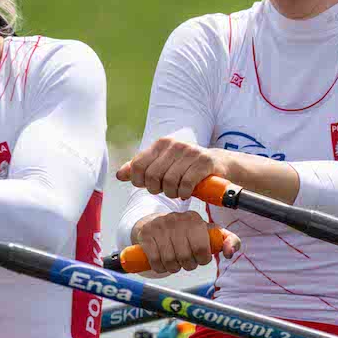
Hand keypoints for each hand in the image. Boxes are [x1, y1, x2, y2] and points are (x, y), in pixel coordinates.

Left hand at [117, 136, 231, 199]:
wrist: (218, 165)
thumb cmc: (186, 168)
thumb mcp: (162, 166)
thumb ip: (140, 169)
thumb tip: (119, 175)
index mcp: (161, 144)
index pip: (137, 166)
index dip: (140, 182)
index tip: (150, 186)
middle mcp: (174, 145)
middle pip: (152, 176)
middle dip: (157, 189)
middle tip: (166, 191)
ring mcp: (190, 152)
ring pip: (169, 181)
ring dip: (172, 193)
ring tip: (178, 192)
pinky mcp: (204, 162)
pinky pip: (186, 184)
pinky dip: (184, 193)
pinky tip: (187, 193)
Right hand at [130, 211, 240, 274]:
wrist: (155, 224)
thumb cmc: (187, 234)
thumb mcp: (208, 233)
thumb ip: (227, 241)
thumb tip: (230, 252)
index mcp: (195, 219)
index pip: (202, 248)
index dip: (202, 260)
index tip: (199, 258)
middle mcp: (177, 219)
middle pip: (185, 257)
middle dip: (187, 265)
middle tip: (186, 262)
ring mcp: (160, 225)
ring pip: (170, 260)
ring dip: (173, 268)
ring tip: (174, 262)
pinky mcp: (145, 233)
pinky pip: (155, 260)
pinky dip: (159, 268)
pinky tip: (162, 263)